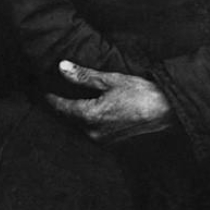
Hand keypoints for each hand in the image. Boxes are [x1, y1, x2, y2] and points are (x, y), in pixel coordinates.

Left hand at [44, 60, 174, 143]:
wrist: (166, 110)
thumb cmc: (140, 92)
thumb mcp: (110, 80)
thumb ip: (83, 76)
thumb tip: (62, 68)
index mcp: (90, 116)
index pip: (62, 108)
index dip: (52, 99)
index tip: (44, 91)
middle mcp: (93, 132)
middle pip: (70, 118)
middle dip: (63, 106)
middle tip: (54, 92)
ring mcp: (103, 140)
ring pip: (81, 125)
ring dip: (76, 114)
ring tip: (72, 100)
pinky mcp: (112, 142)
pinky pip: (93, 130)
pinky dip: (89, 120)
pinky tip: (93, 109)